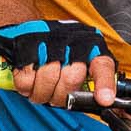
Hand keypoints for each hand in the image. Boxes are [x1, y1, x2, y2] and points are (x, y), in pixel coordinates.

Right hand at [0, 17, 118, 108]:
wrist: (29, 30)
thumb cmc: (59, 51)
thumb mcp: (82, 60)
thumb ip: (92, 80)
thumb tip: (102, 100)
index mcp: (90, 47)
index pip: (102, 65)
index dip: (104, 83)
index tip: (104, 99)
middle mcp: (71, 42)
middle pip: (72, 79)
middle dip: (61, 95)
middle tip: (55, 96)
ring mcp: (48, 43)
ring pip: (49, 79)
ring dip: (43, 94)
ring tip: (41, 91)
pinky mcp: (26, 49)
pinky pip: (27, 79)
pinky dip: (26, 88)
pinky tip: (29, 83)